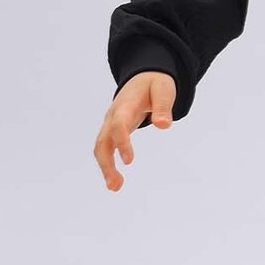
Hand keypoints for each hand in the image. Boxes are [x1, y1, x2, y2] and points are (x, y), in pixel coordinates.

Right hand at [94, 72, 176, 191]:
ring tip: (115, 187)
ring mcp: (110, 124)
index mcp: (125, 105)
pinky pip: (105, 148)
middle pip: (102, 140)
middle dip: (106, 163)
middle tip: (116, 184)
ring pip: (101, 147)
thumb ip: (163, 106)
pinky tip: (115, 181)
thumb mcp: (163, 89)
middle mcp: (112, 116)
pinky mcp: (112, 131)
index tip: (129, 161)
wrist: (142, 77)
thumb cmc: (154, 84)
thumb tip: (163, 125)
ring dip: (105, 167)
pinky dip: (107, 164)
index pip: (118, 124)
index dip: (122, 142)